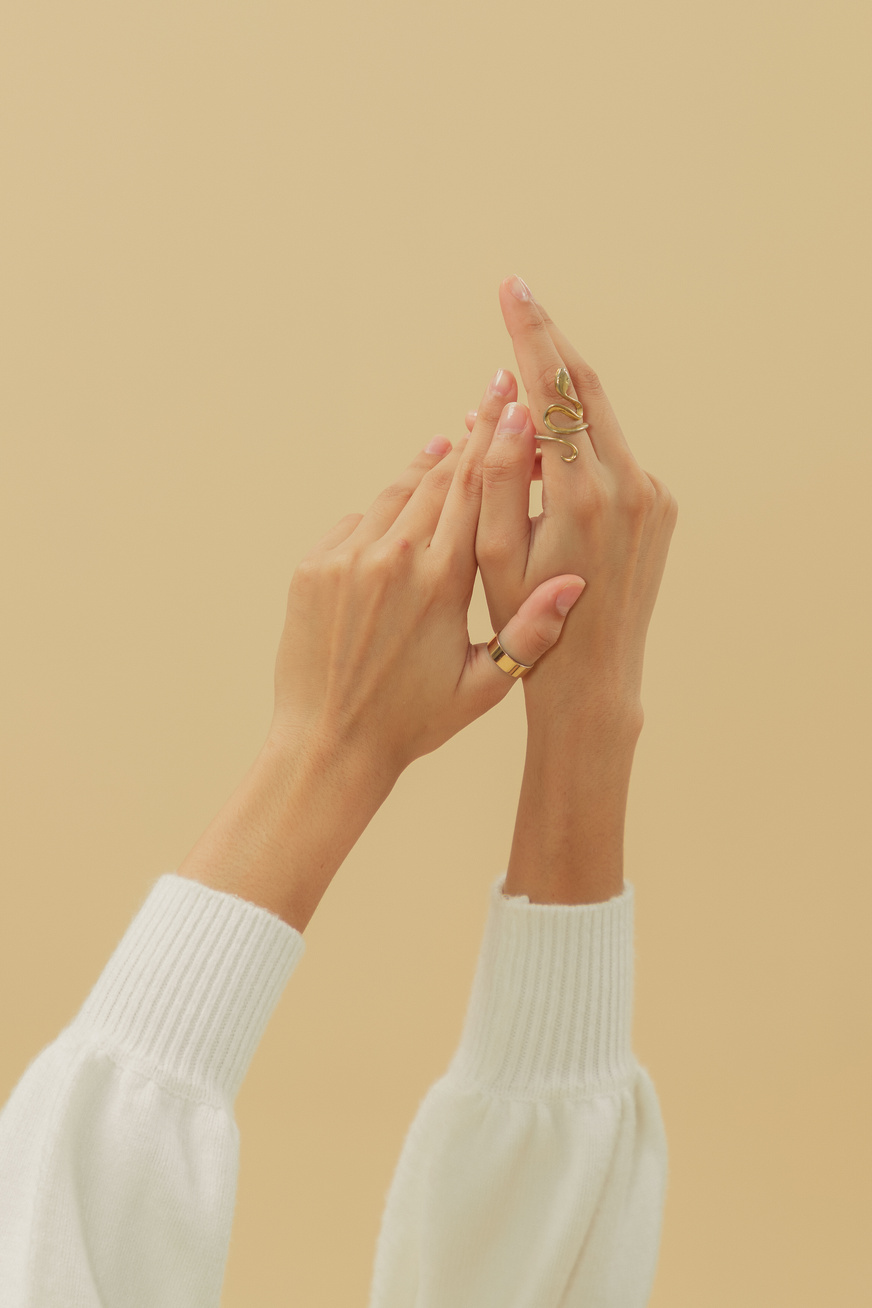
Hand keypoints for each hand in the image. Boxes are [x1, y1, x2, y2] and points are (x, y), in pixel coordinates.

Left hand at [268, 368, 587, 784]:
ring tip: (447, 444)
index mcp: (442, 583)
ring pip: (394, 495)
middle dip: (470, 438)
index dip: (498, 445)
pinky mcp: (313, 568)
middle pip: (438, 481)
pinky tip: (398, 503)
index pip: (476, 494)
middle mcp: (393, 559)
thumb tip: (574, 581)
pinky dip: (380, 511)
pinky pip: (354, 523)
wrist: (327, 745)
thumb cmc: (414, 722)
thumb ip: (531, 632)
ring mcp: (346, 559)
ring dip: (423, 468)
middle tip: (490, 394)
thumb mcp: (484, 687)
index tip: (515, 403)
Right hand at [466, 275, 678, 721]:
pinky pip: (614, 456)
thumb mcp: (491, 552)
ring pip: (602, 421)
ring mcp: (652, 495)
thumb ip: (495, 475)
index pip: (553, 391)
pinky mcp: (661, 506)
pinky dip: (580, 445)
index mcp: (580, 493)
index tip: (511, 289)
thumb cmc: (526, 618)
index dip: (529, 335)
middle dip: (550, 340)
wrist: (593, 677)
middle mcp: (628, 484)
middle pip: (587, 388)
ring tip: (516, 398)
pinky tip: (549, 467)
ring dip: (560, 400)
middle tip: (519, 296)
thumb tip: (504, 405)